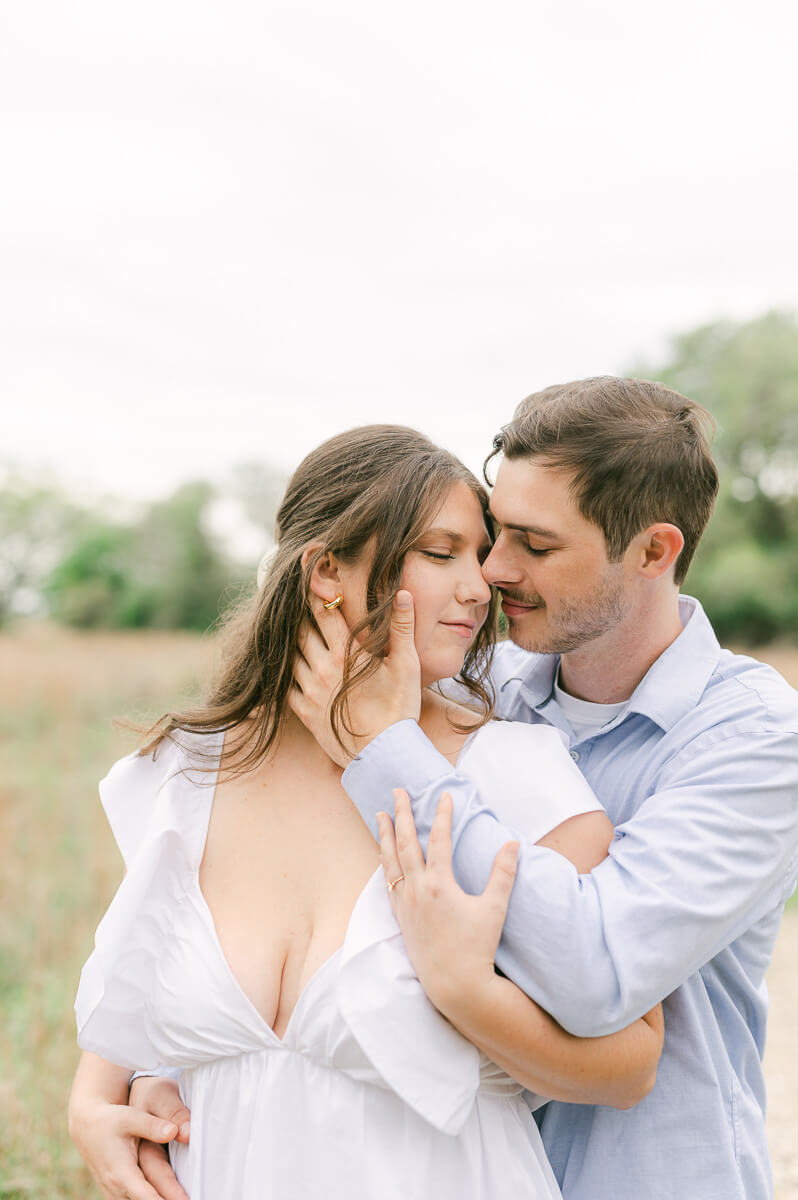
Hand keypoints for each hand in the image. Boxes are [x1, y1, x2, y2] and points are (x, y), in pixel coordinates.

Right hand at [68, 1080, 183, 1199]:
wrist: (87, 1125)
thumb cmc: (111, 1120)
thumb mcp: (132, 1117)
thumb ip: (153, 1126)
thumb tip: (175, 1132)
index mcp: (121, 1172)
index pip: (146, 1197)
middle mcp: (115, 1188)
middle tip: (190, 1198)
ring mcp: (113, 1193)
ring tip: (181, 1197)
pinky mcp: (115, 1193)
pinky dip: (148, 1199)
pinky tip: (165, 1196)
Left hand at [289, 590, 421, 765]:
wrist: (384, 756)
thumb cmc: (399, 709)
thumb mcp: (406, 665)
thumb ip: (401, 627)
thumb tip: (401, 593)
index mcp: (345, 653)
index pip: (323, 612)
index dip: (315, 593)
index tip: (309, 578)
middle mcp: (321, 668)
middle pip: (300, 630)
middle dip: (300, 615)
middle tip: (296, 600)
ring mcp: (309, 691)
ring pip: (289, 656)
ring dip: (292, 643)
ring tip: (293, 631)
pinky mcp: (303, 712)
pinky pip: (284, 685)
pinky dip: (286, 673)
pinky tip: (291, 668)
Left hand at [377, 788, 518, 1013]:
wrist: (455, 985)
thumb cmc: (477, 948)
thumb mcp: (494, 909)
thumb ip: (503, 874)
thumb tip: (513, 844)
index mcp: (439, 885)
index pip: (439, 839)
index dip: (442, 815)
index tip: (445, 795)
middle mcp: (417, 890)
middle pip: (406, 843)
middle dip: (402, 814)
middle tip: (399, 791)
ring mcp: (405, 904)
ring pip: (390, 861)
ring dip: (385, 835)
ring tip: (381, 814)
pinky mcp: (401, 917)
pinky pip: (388, 882)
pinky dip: (385, 863)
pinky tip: (384, 854)